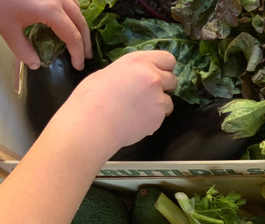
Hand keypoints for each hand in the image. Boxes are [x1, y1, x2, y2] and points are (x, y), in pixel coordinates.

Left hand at [0, 0, 91, 69]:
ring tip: (78, 38)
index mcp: (51, 11)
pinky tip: (66, 19)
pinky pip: (68, 0)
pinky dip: (72, 12)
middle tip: (85, 56)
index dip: (77, 53)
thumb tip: (35, 64)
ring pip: (77, 9)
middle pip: (81, 22)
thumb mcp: (7, 29)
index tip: (78, 66)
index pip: (73, 36)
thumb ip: (23, 49)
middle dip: (85, 41)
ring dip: (80, 25)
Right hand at [49, 51, 177, 154]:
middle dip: (164, 86)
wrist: (93, 124)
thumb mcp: (108, 73)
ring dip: (159, 104)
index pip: (168, 59)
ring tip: (139, 110)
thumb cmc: (91, 97)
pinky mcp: (159, 116)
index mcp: (138, 61)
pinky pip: (162, 116)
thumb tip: (134, 76)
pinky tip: (136, 120)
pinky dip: (153, 118)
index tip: (157, 74)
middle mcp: (152, 77)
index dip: (164, 68)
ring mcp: (158, 97)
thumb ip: (129, 72)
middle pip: (173, 79)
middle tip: (147, 94)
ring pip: (169, 100)